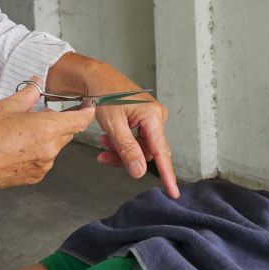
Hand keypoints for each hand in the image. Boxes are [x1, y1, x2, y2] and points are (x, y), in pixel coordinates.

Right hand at [0, 82, 93, 214]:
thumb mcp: (8, 106)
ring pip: (55, 146)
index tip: (87, 104)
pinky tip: (17, 147)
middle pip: (67, 132)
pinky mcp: (35, 177)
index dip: (87, 110)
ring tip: (20, 132)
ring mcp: (43, 165)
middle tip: (38, 114)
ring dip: (46, 137)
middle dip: (59, 122)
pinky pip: (44, 159)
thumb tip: (37, 82)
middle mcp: (50, 149)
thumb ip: (29, 93)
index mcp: (48, 129)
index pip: (81, 120)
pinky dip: (37, 151)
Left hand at [88, 73, 179, 199]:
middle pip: (148, 152)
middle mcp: (156, 116)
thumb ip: (127, 150)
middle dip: (127, 158)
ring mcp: (151, 117)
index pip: (161, 152)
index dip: (167, 174)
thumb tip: (140, 172)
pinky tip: (109, 138)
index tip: (173, 192)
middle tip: (103, 158)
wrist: (95, 77)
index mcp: (152, 116)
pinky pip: (138, 139)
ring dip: (121, 150)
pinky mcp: (144, 118)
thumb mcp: (112, 125)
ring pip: (141, 147)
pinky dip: (123, 143)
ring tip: (103, 143)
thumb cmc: (103, 95)